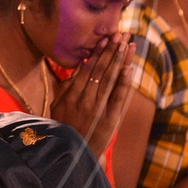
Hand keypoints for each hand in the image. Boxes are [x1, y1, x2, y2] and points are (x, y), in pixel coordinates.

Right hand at [49, 33, 136, 157]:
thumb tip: (80, 66)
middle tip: (121, 34)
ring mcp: (98, 108)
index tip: (106, 39)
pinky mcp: (109, 118)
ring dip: (120, 60)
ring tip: (128, 44)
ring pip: (111, 79)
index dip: (99, 53)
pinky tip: (130, 68)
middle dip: (112, 51)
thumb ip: (68, 85)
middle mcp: (86, 98)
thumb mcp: (57, 105)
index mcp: (72, 94)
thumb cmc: (62, 127)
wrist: (71, 152)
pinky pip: (118, 97)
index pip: (89, 69)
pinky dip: (124, 82)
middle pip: (101, 70)